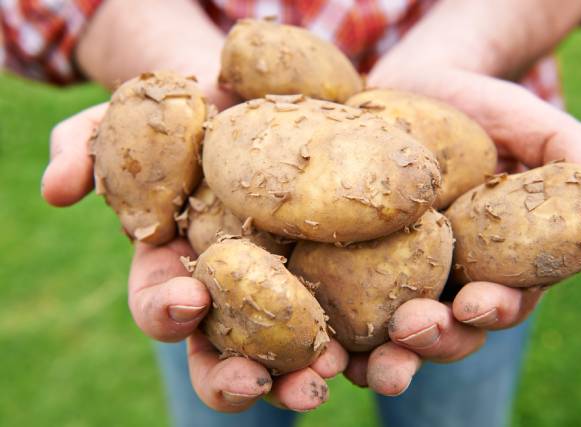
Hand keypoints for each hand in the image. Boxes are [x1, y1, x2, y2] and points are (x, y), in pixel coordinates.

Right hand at [42, 105, 348, 411]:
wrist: (257, 99)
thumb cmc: (189, 114)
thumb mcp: (134, 120)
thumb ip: (87, 148)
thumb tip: (57, 189)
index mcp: (180, 269)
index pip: (164, 306)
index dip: (168, 312)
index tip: (186, 301)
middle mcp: (234, 295)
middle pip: (228, 353)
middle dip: (237, 375)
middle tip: (256, 383)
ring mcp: (288, 292)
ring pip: (292, 354)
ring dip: (301, 377)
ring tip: (319, 384)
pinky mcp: (340, 276)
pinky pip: (354, 317)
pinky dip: (365, 340)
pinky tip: (384, 344)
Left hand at [345, 54, 580, 394]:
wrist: (415, 85)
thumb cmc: (481, 105)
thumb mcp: (531, 121)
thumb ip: (572, 155)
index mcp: (499, 260)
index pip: (506, 298)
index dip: (496, 308)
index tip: (477, 303)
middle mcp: (452, 278)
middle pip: (450, 329)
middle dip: (434, 339)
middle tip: (410, 332)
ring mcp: (401, 275)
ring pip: (396, 333)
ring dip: (383, 357)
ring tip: (361, 365)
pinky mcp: (354, 263)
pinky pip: (343, 305)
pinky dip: (333, 331)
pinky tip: (319, 342)